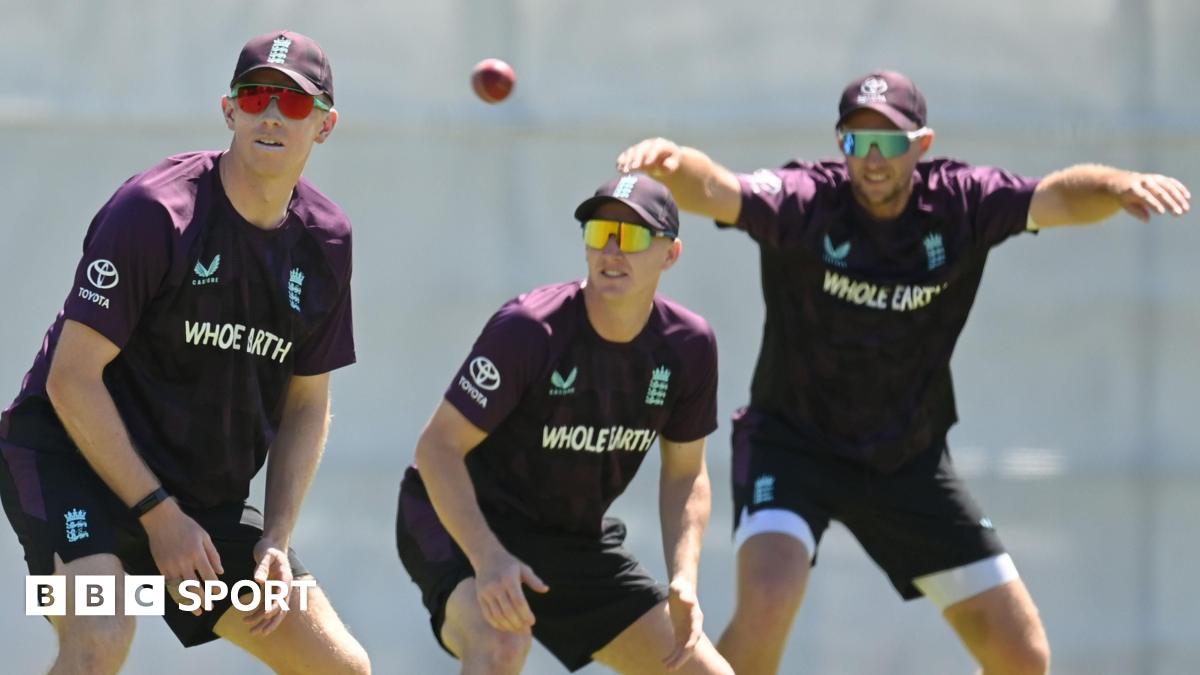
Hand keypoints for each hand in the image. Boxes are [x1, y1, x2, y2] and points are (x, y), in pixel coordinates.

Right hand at [142, 499, 222, 615]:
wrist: (162, 520)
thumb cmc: (187, 527)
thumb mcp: (205, 537)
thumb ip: (213, 555)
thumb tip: (220, 572)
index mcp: (197, 554)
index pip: (208, 576)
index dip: (215, 588)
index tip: (219, 594)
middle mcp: (184, 563)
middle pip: (194, 587)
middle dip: (203, 600)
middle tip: (210, 608)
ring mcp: (171, 566)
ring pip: (181, 590)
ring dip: (189, 602)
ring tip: (197, 611)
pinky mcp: (161, 567)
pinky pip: (170, 586)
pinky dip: (177, 595)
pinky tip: (183, 601)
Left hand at [242, 539, 293, 635]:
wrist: (272, 544)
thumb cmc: (268, 548)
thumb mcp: (265, 554)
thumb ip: (262, 566)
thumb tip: (258, 580)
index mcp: (285, 578)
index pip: (282, 596)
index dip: (275, 606)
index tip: (266, 614)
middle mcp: (284, 587)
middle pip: (281, 609)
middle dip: (271, 622)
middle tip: (259, 632)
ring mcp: (277, 590)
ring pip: (274, 611)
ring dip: (264, 623)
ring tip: (251, 632)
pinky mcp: (270, 591)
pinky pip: (265, 606)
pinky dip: (258, 614)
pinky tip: (246, 620)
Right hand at [474, 548, 548, 632]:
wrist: (487, 557)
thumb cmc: (509, 564)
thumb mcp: (523, 568)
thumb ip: (534, 580)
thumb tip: (546, 589)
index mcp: (509, 579)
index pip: (518, 602)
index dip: (526, 614)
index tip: (532, 621)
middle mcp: (496, 587)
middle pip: (508, 611)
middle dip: (518, 623)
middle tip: (525, 628)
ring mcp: (486, 593)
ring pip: (497, 615)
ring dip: (508, 626)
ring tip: (517, 629)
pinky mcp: (480, 598)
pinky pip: (488, 615)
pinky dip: (497, 624)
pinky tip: (505, 627)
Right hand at [617, 138, 683, 176]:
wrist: (664, 157)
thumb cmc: (671, 161)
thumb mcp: (674, 163)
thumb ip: (671, 164)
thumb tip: (665, 165)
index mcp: (660, 144)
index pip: (655, 147)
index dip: (651, 155)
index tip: (647, 164)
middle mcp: (648, 143)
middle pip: (641, 149)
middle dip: (636, 158)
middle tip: (631, 168)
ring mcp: (640, 147)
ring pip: (632, 152)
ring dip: (626, 161)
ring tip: (623, 170)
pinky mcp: (633, 153)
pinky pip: (626, 155)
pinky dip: (622, 160)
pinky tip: (618, 167)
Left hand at [663, 579, 703, 669]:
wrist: (681, 588)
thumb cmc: (680, 588)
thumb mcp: (680, 589)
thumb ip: (684, 595)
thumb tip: (688, 601)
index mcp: (696, 617)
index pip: (695, 633)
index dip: (691, 642)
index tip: (685, 650)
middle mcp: (694, 627)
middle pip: (690, 645)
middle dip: (682, 657)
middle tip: (672, 667)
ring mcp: (687, 631)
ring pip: (684, 649)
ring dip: (677, 659)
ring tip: (667, 667)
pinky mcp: (681, 633)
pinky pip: (677, 647)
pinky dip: (672, 655)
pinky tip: (664, 661)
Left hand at [1114, 172, 1189, 221]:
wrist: (1123, 180)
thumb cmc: (1126, 197)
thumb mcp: (1127, 205)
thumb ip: (1137, 212)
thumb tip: (1147, 219)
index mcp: (1134, 189)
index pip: (1145, 197)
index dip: (1154, 204)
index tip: (1162, 213)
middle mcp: (1145, 182)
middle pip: (1159, 193)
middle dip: (1170, 203)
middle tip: (1178, 213)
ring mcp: (1153, 178)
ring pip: (1168, 187)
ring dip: (1178, 198)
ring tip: (1185, 208)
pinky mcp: (1160, 177)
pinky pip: (1172, 182)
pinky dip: (1180, 188)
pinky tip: (1187, 197)